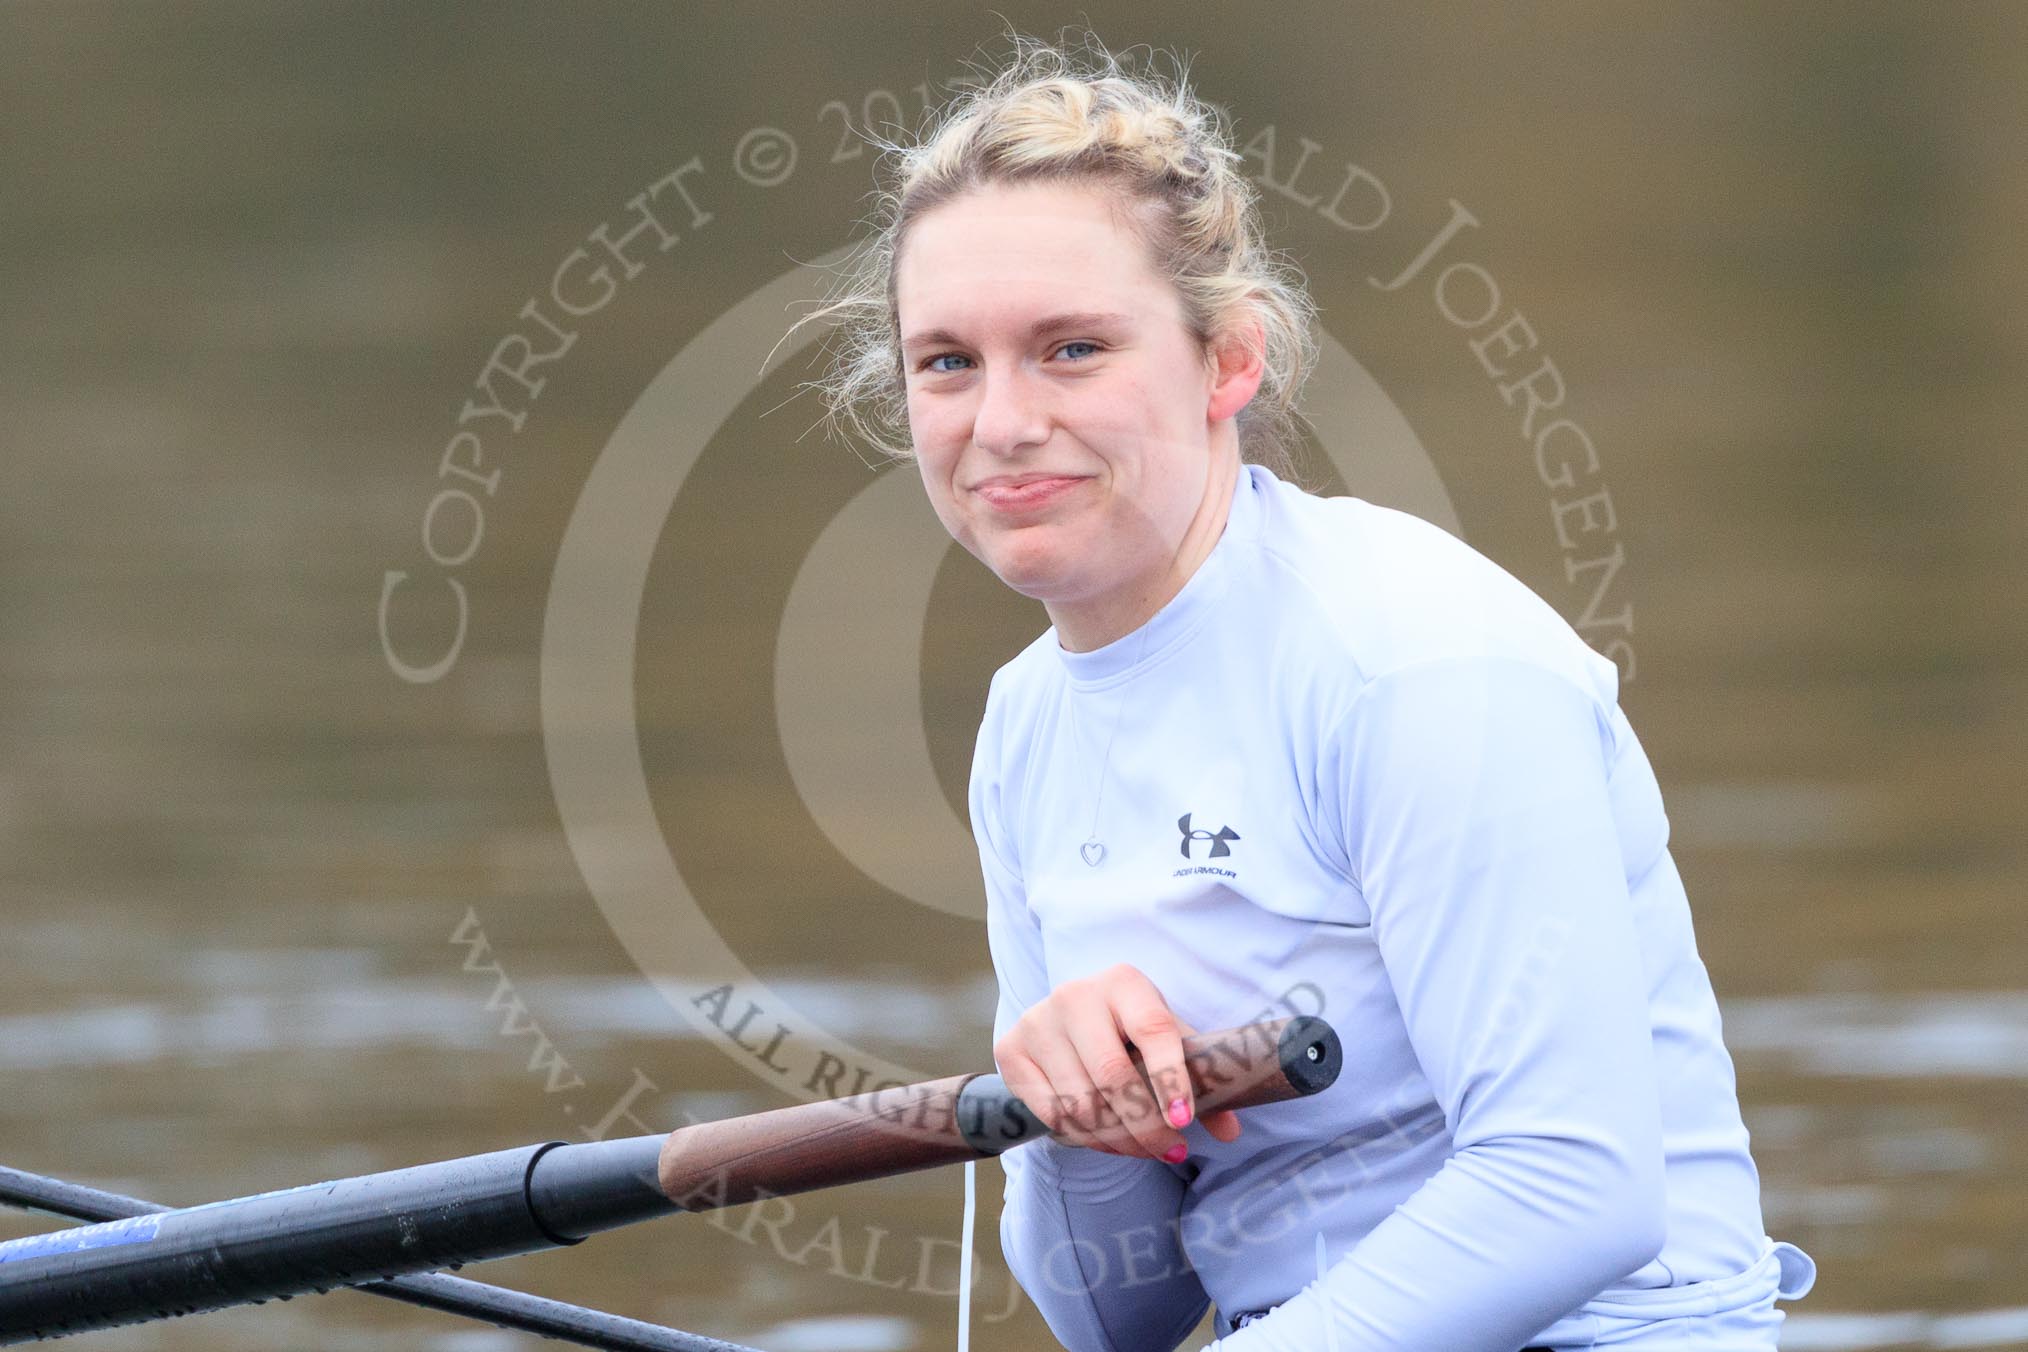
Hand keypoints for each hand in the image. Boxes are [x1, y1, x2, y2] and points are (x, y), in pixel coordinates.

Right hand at [993, 963, 1243, 1160]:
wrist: (1070, 1019)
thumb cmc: (1131, 1031)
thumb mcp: (1168, 1042)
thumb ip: (1200, 1081)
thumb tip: (1229, 1131)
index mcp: (1124, 982)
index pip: (1153, 1030)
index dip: (1171, 1079)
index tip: (1185, 1122)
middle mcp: (1075, 994)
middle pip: (1113, 1075)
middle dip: (1146, 1125)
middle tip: (1171, 1150)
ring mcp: (1038, 1021)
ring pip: (1081, 1102)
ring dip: (1117, 1139)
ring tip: (1142, 1149)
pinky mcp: (1011, 1049)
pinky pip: (1051, 1113)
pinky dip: (1085, 1139)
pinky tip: (1107, 1142)